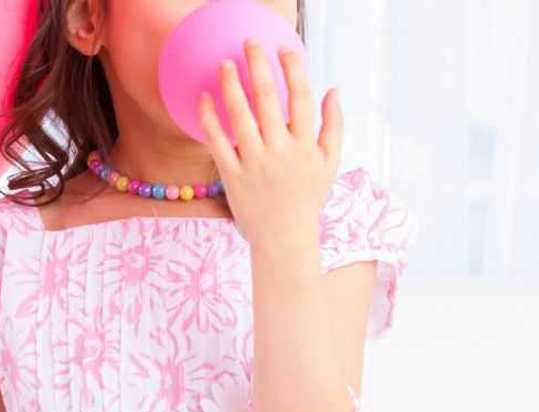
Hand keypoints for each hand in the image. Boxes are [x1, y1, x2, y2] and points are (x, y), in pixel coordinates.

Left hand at [198, 37, 343, 259]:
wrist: (284, 240)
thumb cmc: (307, 198)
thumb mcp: (329, 164)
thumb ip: (333, 125)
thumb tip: (333, 89)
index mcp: (306, 146)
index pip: (301, 99)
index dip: (293, 71)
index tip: (284, 49)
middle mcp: (281, 152)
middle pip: (268, 100)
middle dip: (258, 67)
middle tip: (250, 43)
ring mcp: (255, 164)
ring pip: (240, 117)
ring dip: (231, 86)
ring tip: (225, 64)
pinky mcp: (233, 176)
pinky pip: (218, 142)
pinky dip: (210, 119)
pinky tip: (205, 98)